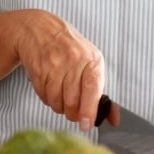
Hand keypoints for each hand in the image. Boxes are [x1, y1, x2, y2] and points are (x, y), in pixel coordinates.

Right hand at [10, 9, 104, 130]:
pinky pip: (44, 96)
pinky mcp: (39, 70)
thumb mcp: (90, 63)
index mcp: (91, 58)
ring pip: (57, 102)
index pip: (92, 88)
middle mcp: (74, 59)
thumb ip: (101, 91)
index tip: (86, 124)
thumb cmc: (69, 49)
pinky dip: (47, 97)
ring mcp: (54, 64)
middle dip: (73, 112)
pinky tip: (50, 85)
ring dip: (59, 105)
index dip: (89, 110)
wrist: (40, 29)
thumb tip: (114, 119)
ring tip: (60, 92)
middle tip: (73, 110)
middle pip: (72, 101)